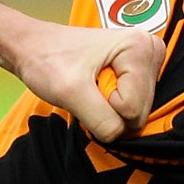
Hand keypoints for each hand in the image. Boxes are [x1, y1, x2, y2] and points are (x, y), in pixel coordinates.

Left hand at [2, 18, 161, 142]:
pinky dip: (109, 106)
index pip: (134, 108)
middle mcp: (151, 51)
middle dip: (109, 109)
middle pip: (140, 111)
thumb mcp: (70, 92)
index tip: (86, 84)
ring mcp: (146, 63)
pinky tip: (96, 89)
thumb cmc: (47, 59)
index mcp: (141, 47)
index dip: (106, 106)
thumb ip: (101, 120)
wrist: (32, 47)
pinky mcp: (138, 75)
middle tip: (87, 88)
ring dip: (108, 109)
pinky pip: (131, 108)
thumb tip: (120, 136)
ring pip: (136, 113)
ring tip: (90, 86)